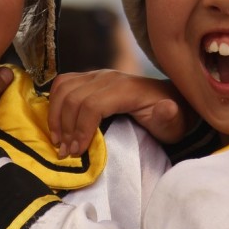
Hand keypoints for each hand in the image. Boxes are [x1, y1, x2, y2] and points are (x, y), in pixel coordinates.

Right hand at [49, 70, 192, 155]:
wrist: (168, 100)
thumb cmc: (169, 117)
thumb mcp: (174, 122)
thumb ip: (169, 116)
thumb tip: (167, 108)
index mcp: (126, 89)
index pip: (92, 105)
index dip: (81, 129)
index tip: (78, 152)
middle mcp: (108, 77)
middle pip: (74, 98)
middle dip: (66, 127)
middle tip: (66, 153)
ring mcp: (96, 75)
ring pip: (63, 88)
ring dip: (56, 115)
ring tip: (58, 140)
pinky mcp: (89, 77)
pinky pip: (63, 83)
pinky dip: (54, 103)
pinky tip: (58, 123)